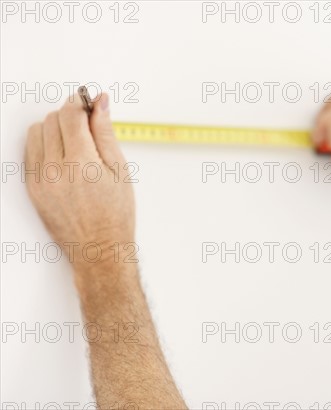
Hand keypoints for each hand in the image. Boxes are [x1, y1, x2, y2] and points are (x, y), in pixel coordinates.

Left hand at [25, 93, 134, 269]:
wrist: (99, 249)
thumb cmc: (116, 215)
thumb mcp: (120, 170)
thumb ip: (106, 133)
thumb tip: (100, 104)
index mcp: (82, 163)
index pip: (70, 115)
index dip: (81, 103)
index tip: (89, 102)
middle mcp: (55, 170)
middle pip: (52, 120)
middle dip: (70, 117)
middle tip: (88, 127)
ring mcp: (39, 179)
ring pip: (37, 132)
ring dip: (54, 129)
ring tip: (75, 144)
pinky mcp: (31, 188)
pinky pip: (30, 151)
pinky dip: (44, 146)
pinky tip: (63, 156)